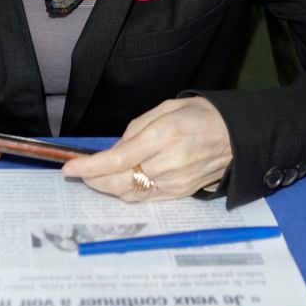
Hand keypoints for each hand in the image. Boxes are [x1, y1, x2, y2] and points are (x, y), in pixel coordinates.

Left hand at [62, 97, 231, 200]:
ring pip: (129, 193)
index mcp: (164, 136)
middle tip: (77, 172)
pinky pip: (145, 198)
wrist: (236, 137)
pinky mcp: (179, 195)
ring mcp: (175, 183)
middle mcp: (169, 164)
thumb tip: (115, 149)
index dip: (90, 166)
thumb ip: (137, 128)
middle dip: (93, 180)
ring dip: (107, 187)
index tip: (69, 168)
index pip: (118, 158)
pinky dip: (126, 192)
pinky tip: (116, 182)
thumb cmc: (201, 115)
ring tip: (94, 176)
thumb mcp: (167, 108)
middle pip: (120, 182)